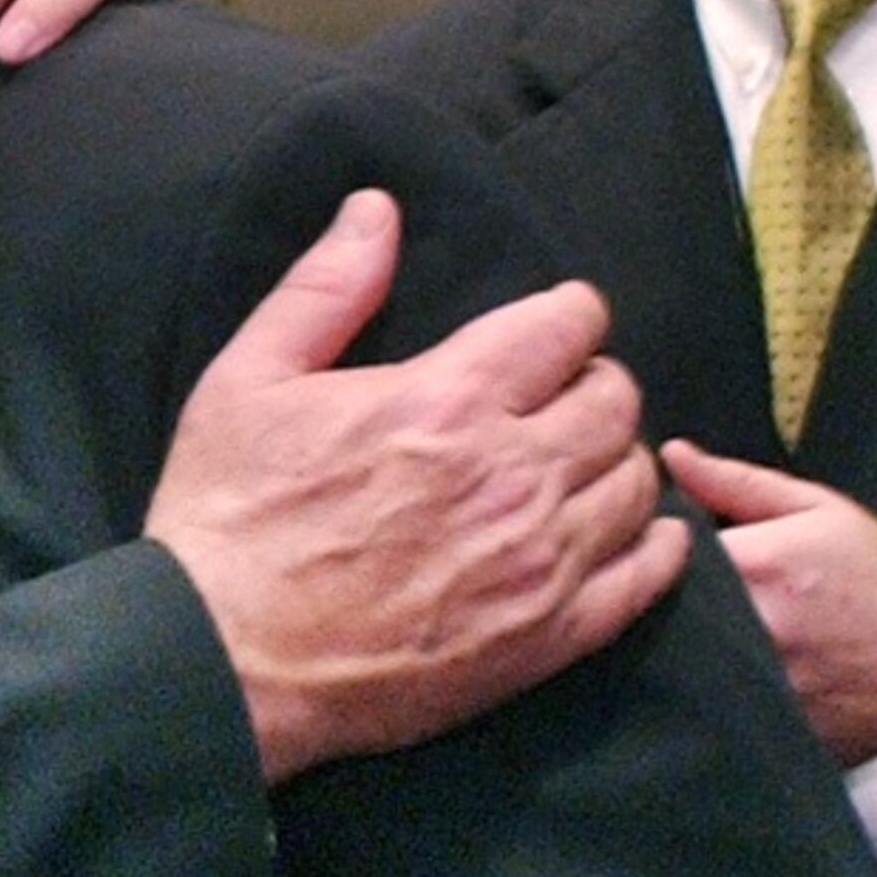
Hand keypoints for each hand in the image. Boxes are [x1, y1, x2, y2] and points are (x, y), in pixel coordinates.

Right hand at [142, 192, 686, 780]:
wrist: (222, 666)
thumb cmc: (226, 521)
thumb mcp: (246, 383)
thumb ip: (325, 290)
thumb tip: (377, 209)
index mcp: (447, 399)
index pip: (569, 324)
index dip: (562, 319)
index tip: (544, 334)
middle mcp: (513, 473)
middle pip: (616, 399)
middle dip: (590, 386)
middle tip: (552, 403)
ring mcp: (539, 560)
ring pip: (636, 481)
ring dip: (611, 463)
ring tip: (571, 471)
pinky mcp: (546, 637)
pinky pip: (647, 574)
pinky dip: (653, 546)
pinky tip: (624, 535)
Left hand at [661, 440, 876, 766]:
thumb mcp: (821, 511)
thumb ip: (737, 484)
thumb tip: (670, 456)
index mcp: (761, 565)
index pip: (664, 553)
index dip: (649, 549)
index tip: (651, 548)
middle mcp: (752, 629)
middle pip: (664, 612)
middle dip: (658, 600)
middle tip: (659, 593)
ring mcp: (755, 685)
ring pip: (678, 661)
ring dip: (673, 645)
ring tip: (686, 632)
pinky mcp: (761, 725)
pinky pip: (704, 704)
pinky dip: (700, 687)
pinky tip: (712, 674)